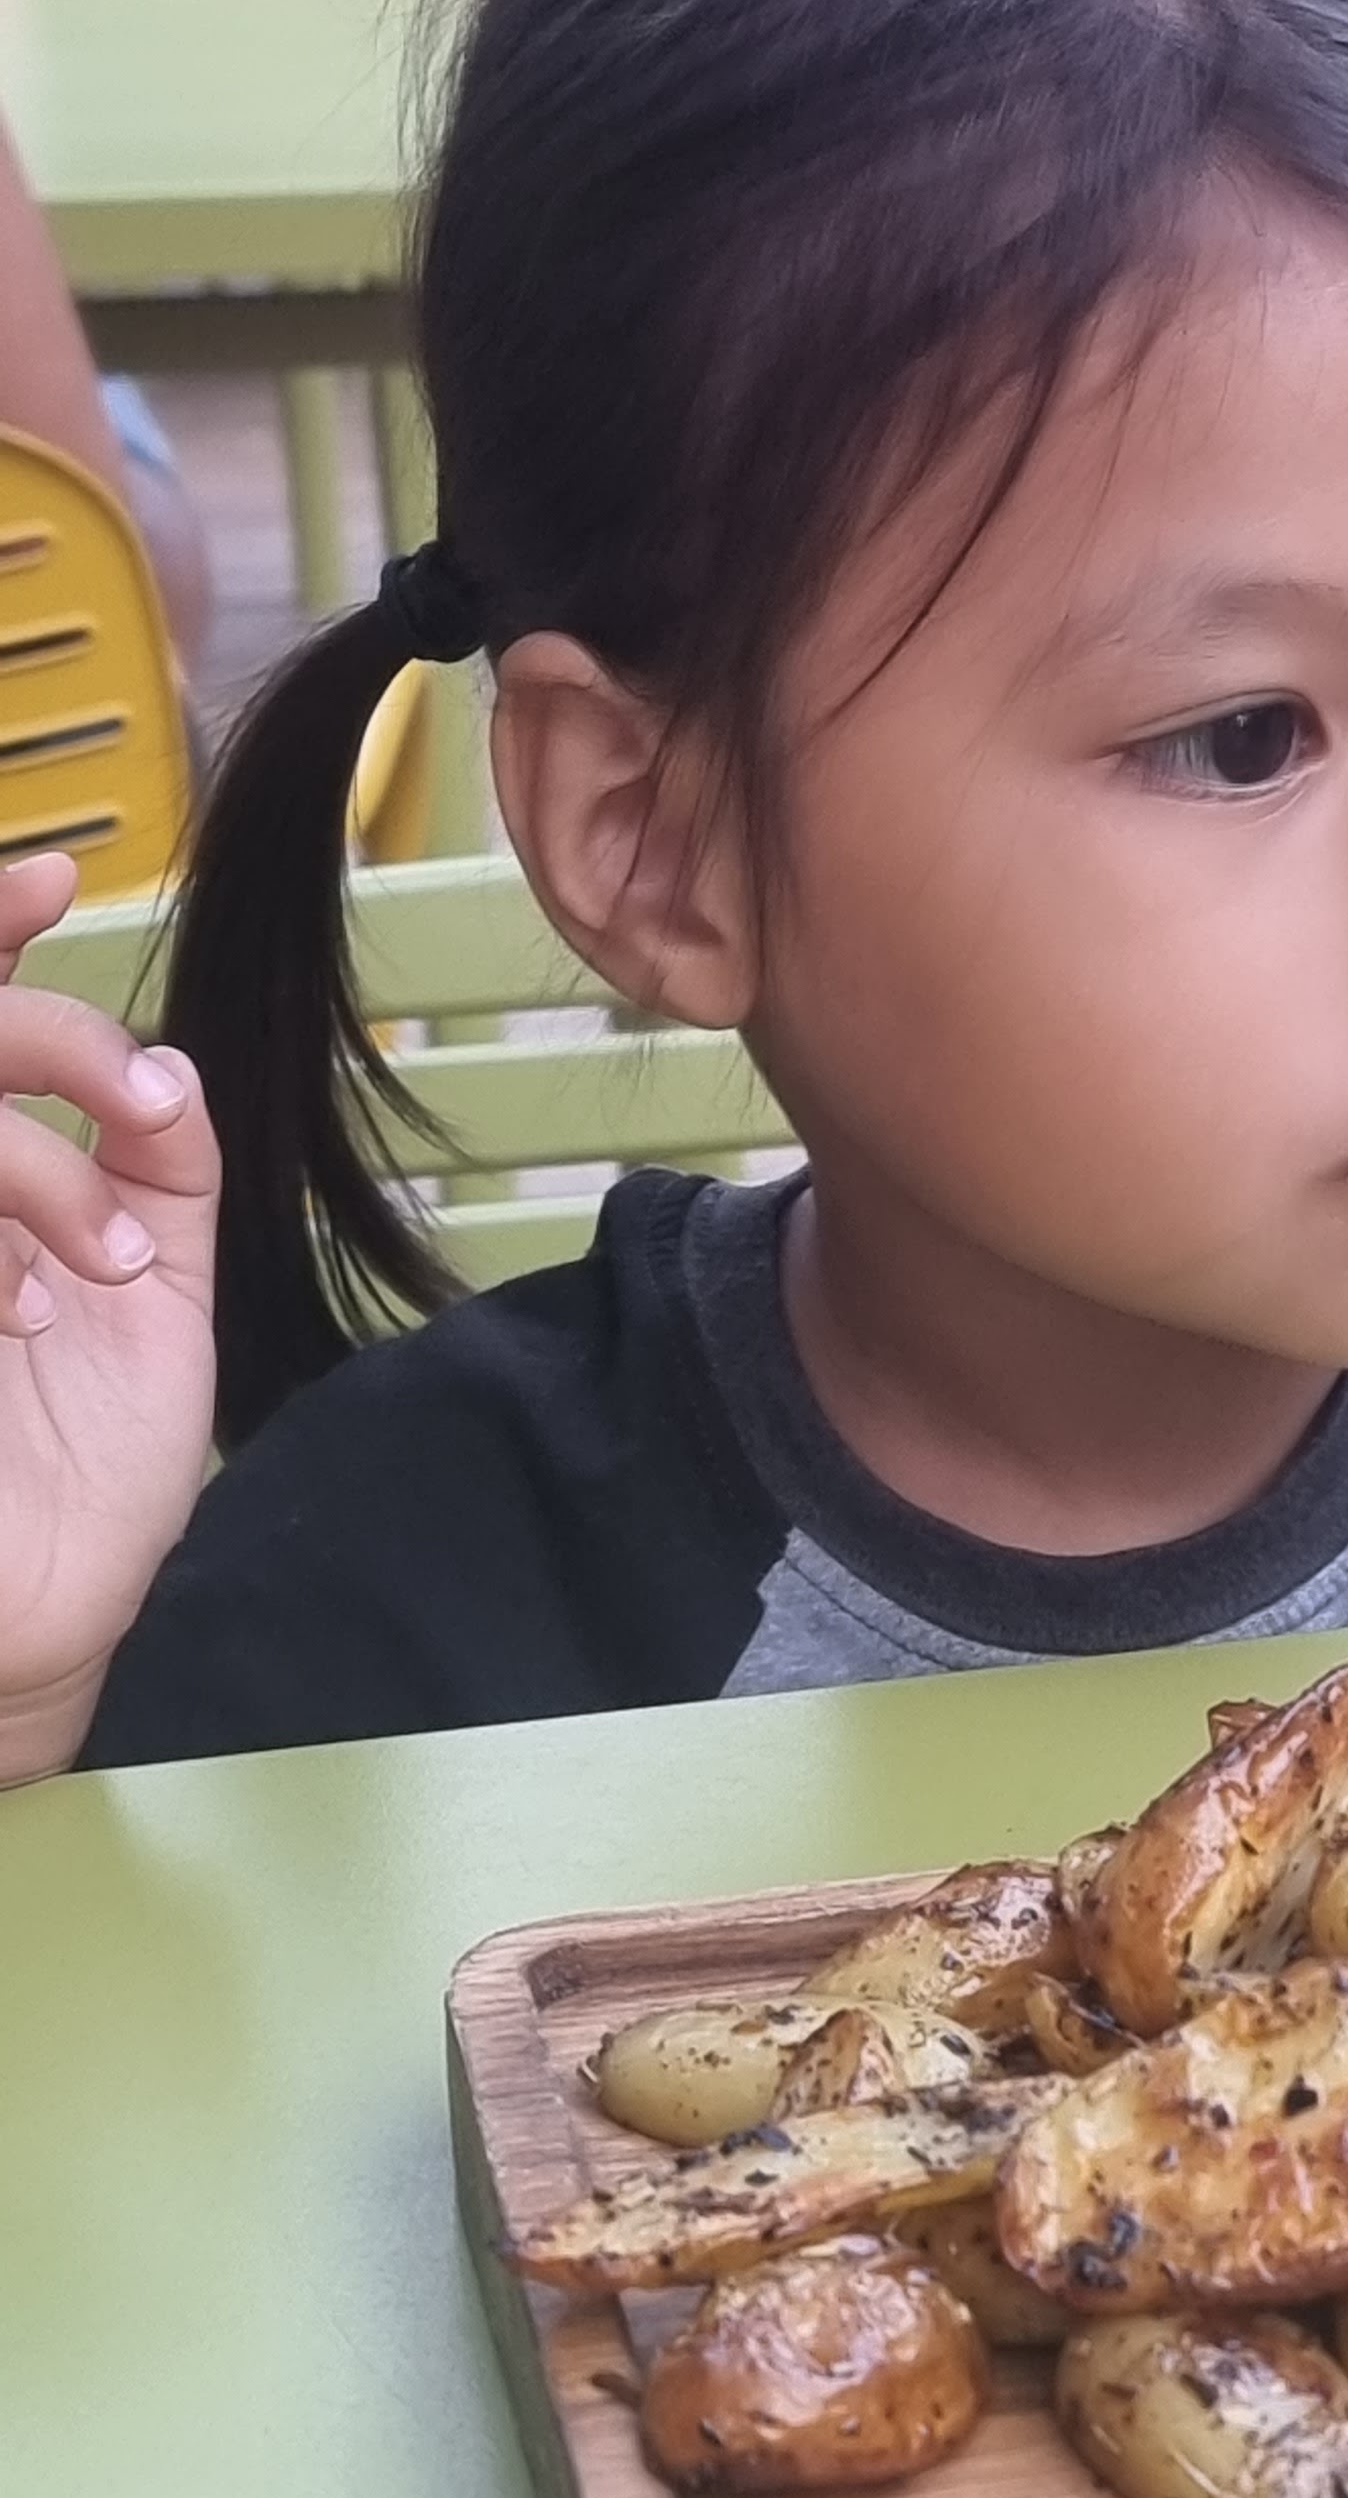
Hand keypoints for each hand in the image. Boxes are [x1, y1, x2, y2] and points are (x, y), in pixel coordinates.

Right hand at [0, 854, 220, 1782]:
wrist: (39, 1619)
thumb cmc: (84, 1463)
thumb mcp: (154, 1301)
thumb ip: (162, 1174)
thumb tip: (170, 1066)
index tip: (55, 878)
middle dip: (38, 1033)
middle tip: (134, 1095)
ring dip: (33, 1171)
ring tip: (93, 1272)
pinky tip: (26, 1305)